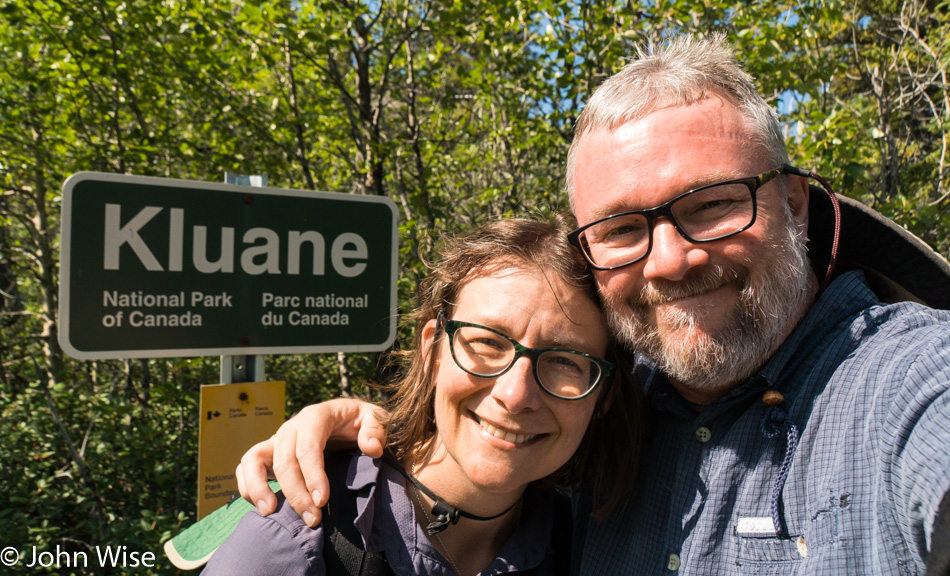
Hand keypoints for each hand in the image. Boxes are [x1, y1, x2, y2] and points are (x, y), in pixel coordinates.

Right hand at [235, 398, 388, 525]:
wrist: (344, 420)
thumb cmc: (358, 421)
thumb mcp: (374, 417)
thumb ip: (376, 429)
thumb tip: (371, 448)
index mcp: (316, 416)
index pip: (308, 446)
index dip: (313, 474)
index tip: (323, 501)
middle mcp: (291, 427)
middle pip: (284, 459)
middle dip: (296, 492)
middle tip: (312, 519)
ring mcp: (276, 440)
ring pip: (254, 459)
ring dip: (258, 487)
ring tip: (271, 512)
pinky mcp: (268, 454)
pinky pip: (246, 467)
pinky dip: (248, 486)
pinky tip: (264, 508)